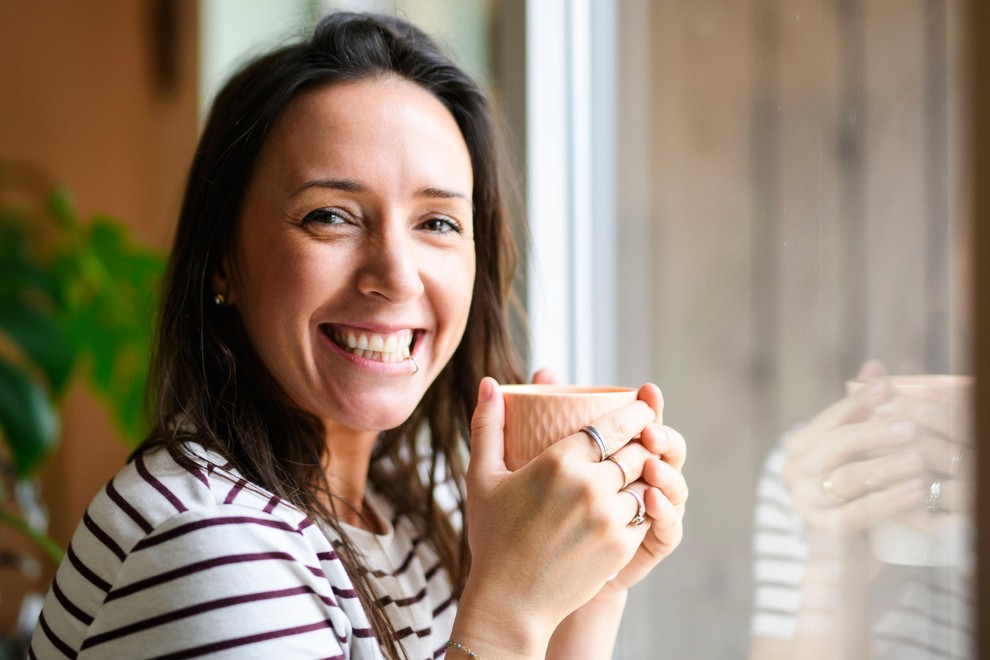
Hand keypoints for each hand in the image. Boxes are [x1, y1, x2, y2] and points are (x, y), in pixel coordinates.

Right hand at [458, 377, 661, 651]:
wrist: (510, 601)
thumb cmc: (493, 536)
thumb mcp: (482, 477)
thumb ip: (487, 426)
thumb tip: (487, 382)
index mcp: (559, 461)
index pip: (614, 425)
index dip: (635, 414)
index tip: (641, 409)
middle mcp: (591, 485)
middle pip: (637, 451)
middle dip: (644, 443)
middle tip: (645, 437)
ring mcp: (610, 517)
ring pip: (646, 483)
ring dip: (647, 475)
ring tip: (642, 470)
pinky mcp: (623, 546)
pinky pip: (646, 514)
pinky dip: (644, 506)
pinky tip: (634, 503)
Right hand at [782, 361, 969, 547]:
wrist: (840, 560)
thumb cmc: (852, 499)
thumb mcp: (856, 455)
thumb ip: (861, 414)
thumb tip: (875, 366)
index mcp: (800, 448)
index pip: (831, 417)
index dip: (859, 400)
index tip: (888, 385)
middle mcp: (795, 472)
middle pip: (835, 443)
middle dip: (874, 431)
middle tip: (911, 426)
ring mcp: (805, 502)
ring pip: (847, 477)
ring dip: (885, 466)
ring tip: (918, 458)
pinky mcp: (823, 530)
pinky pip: (858, 512)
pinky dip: (889, 500)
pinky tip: (917, 490)